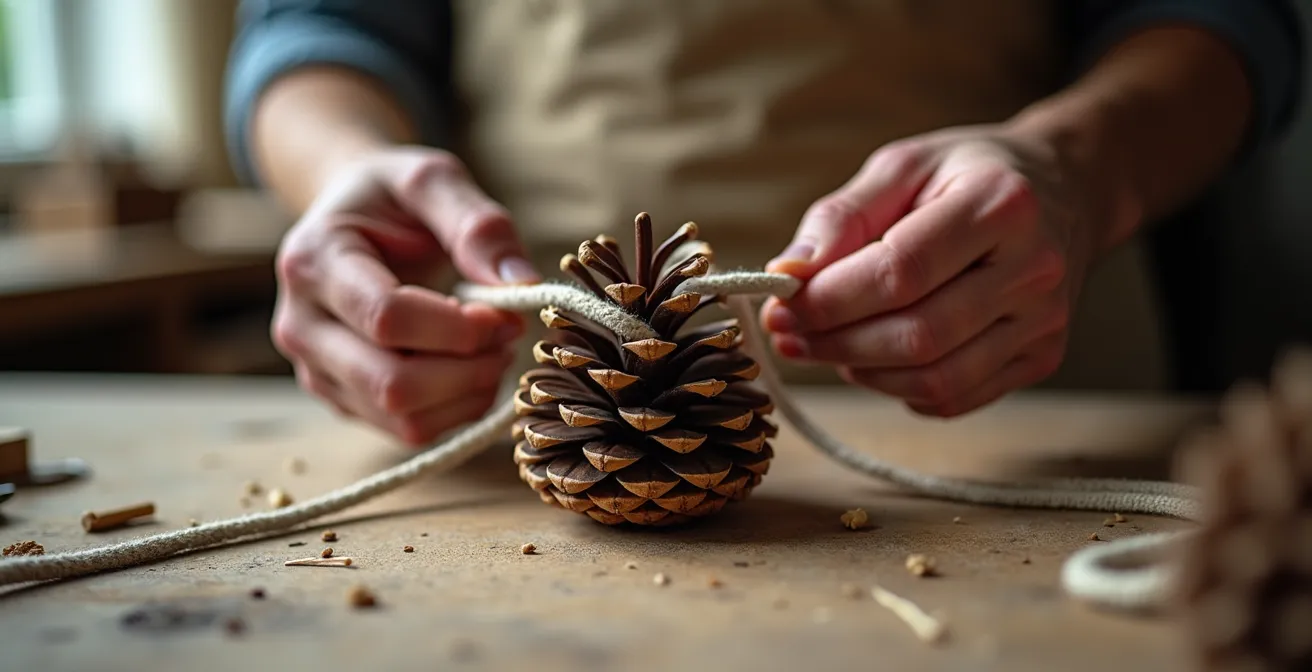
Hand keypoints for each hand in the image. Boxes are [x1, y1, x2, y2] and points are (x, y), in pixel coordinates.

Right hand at [271, 146, 539, 444]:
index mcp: (313, 262)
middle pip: (393, 384)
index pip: (387, 318)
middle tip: (507, 334)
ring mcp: (316, 371)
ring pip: (403, 419)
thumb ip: (477, 223)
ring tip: (492, 349)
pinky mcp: (343, 399)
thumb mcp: (432, 179)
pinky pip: (407, 430)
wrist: (350, 219)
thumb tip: (521, 284)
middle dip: (469, 368)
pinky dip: (457, 409)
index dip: (458, 327)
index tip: (503, 310)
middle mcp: (301, 326)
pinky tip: (473, 369)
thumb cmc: (392, 197)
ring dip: (468, 393)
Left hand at [761, 124, 1130, 416]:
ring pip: (935, 378)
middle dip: (835, 341)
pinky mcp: (1042, 358)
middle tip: (786, 332)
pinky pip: (954, 398)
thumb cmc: (968, 174)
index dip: (831, 298)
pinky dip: (899, 388)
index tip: (780, 303)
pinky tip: (875, 357)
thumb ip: (842, 217)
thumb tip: (788, 274)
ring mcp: (1045, 322)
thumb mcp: (903, 166)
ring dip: (862, 370)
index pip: (901, 271)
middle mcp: (1035, 268)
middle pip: (917, 334)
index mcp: (1002, 204)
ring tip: (826, 343)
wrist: (1065, 191)